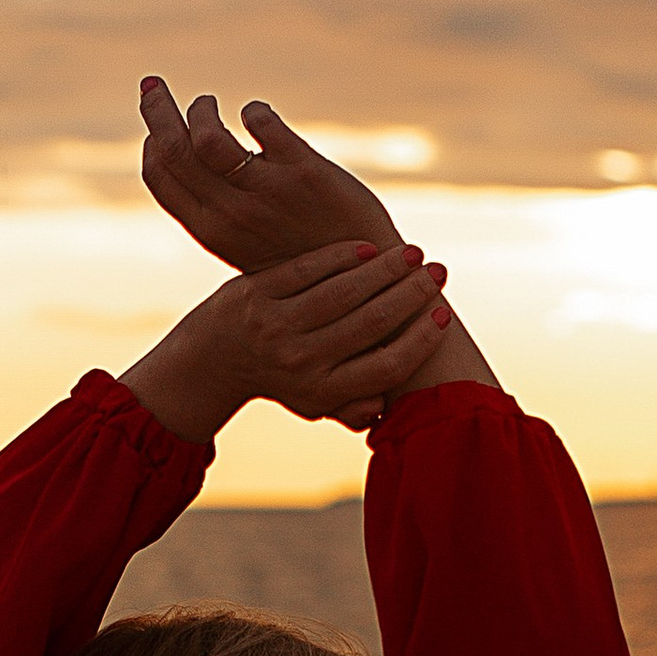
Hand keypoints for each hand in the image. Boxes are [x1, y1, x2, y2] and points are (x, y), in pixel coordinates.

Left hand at [122, 239, 449, 444]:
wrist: (213, 360)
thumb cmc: (282, 378)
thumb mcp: (315, 402)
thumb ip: (353, 406)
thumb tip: (388, 408)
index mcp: (320, 392)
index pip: (385, 367)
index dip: (420, 341)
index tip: (443, 314)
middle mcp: (299, 361)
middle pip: (371, 324)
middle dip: (411, 295)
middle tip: (438, 272)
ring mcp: (275, 325)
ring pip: (343, 292)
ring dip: (385, 269)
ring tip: (412, 254)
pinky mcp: (256, 292)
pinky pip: (308, 269)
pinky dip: (342, 256)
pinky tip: (369, 247)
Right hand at [139, 77, 400, 271]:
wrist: (364, 282)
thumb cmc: (301, 259)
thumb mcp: (247, 244)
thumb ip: (220, 211)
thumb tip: (199, 163)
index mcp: (212, 231)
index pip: (161, 176)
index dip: (152, 143)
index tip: (155, 126)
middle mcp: (232, 213)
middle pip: (173, 148)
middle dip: (156, 109)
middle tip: (150, 84)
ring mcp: (268, 192)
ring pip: (208, 135)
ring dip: (201, 108)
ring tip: (208, 102)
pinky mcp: (305, 172)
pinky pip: (261, 122)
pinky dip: (253, 110)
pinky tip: (256, 113)